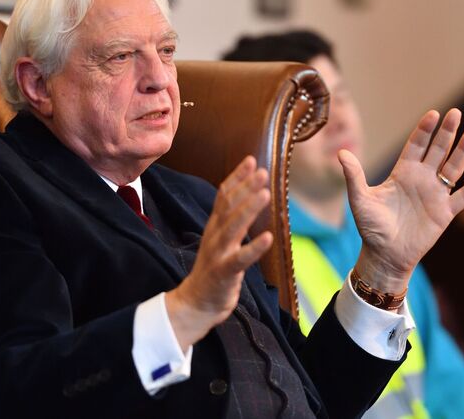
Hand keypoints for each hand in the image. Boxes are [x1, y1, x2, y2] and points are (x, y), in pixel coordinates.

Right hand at [165, 156, 272, 349]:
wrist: (195, 303)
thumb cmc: (214, 269)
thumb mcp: (220, 239)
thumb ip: (231, 220)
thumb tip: (247, 198)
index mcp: (214, 226)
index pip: (224, 196)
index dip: (237, 177)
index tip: (251, 160)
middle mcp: (214, 235)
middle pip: (229, 207)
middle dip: (245, 188)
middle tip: (262, 171)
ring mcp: (217, 253)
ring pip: (233, 227)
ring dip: (249, 209)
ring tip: (265, 194)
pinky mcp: (223, 273)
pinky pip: (240, 259)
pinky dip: (254, 248)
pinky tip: (268, 238)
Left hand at [340, 109, 463, 291]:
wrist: (384, 254)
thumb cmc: (370, 227)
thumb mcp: (360, 199)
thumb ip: (354, 176)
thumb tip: (341, 152)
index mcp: (402, 173)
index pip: (416, 146)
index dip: (424, 130)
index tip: (433, 114)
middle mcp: (421, 180)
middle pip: (437, 151)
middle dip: (446, 133)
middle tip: (456, 113)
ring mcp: (435, 195)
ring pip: (453, 168)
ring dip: (462, 152)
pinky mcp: (445, 213)